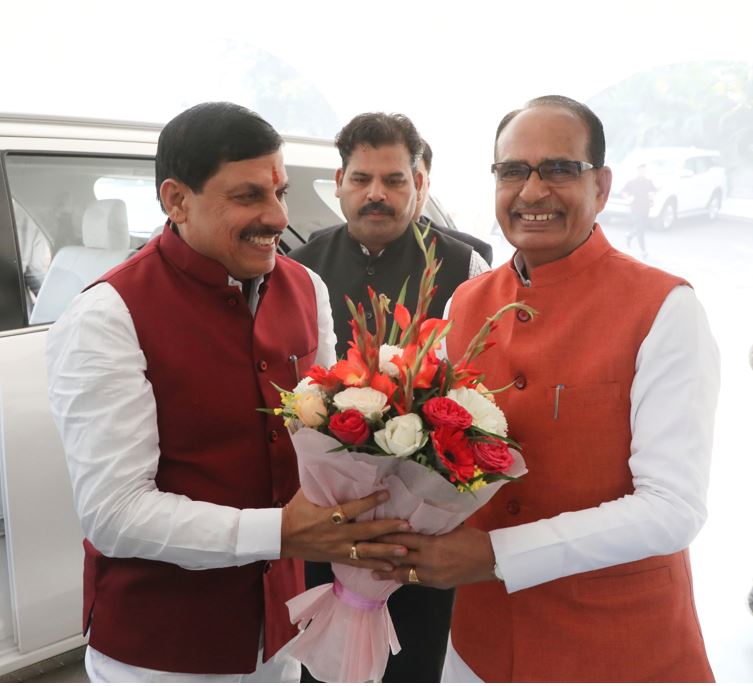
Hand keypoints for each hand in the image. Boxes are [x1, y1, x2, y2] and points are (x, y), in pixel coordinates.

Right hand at [280, 489, 409, 570]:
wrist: (282, 537)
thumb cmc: (296, 510)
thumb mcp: (308, 493)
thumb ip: (325, 484)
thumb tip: (340, 465)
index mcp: (327, 516)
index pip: (352, 508)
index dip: (370, 501)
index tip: (387, 494)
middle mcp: (335, 534)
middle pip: (365, 532)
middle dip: (387, 529)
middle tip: (407, 525)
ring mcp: (338, 549)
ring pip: (365, 552)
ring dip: (386, 551)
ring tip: (405, 551)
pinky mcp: (338, 558)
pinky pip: (359, 564)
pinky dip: (375, 566)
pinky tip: (391, 568)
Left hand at [371, 525, 496, 588]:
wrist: (491, 560)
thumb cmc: (473, 539)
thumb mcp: (453, 528)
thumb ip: (434, 526)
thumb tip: (420, 518)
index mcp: (432, 545)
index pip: (403, 538)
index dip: (386, 535)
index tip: (371, 531)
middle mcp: (428, 562)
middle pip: (399, 556)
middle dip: (381, 553)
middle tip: (363, 550)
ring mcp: (432, 576)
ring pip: (404, 574)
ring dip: (388, 571)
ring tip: (371, 570)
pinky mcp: (437, 584)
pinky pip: (415, 581)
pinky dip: (404, 578)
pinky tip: (394, 577)